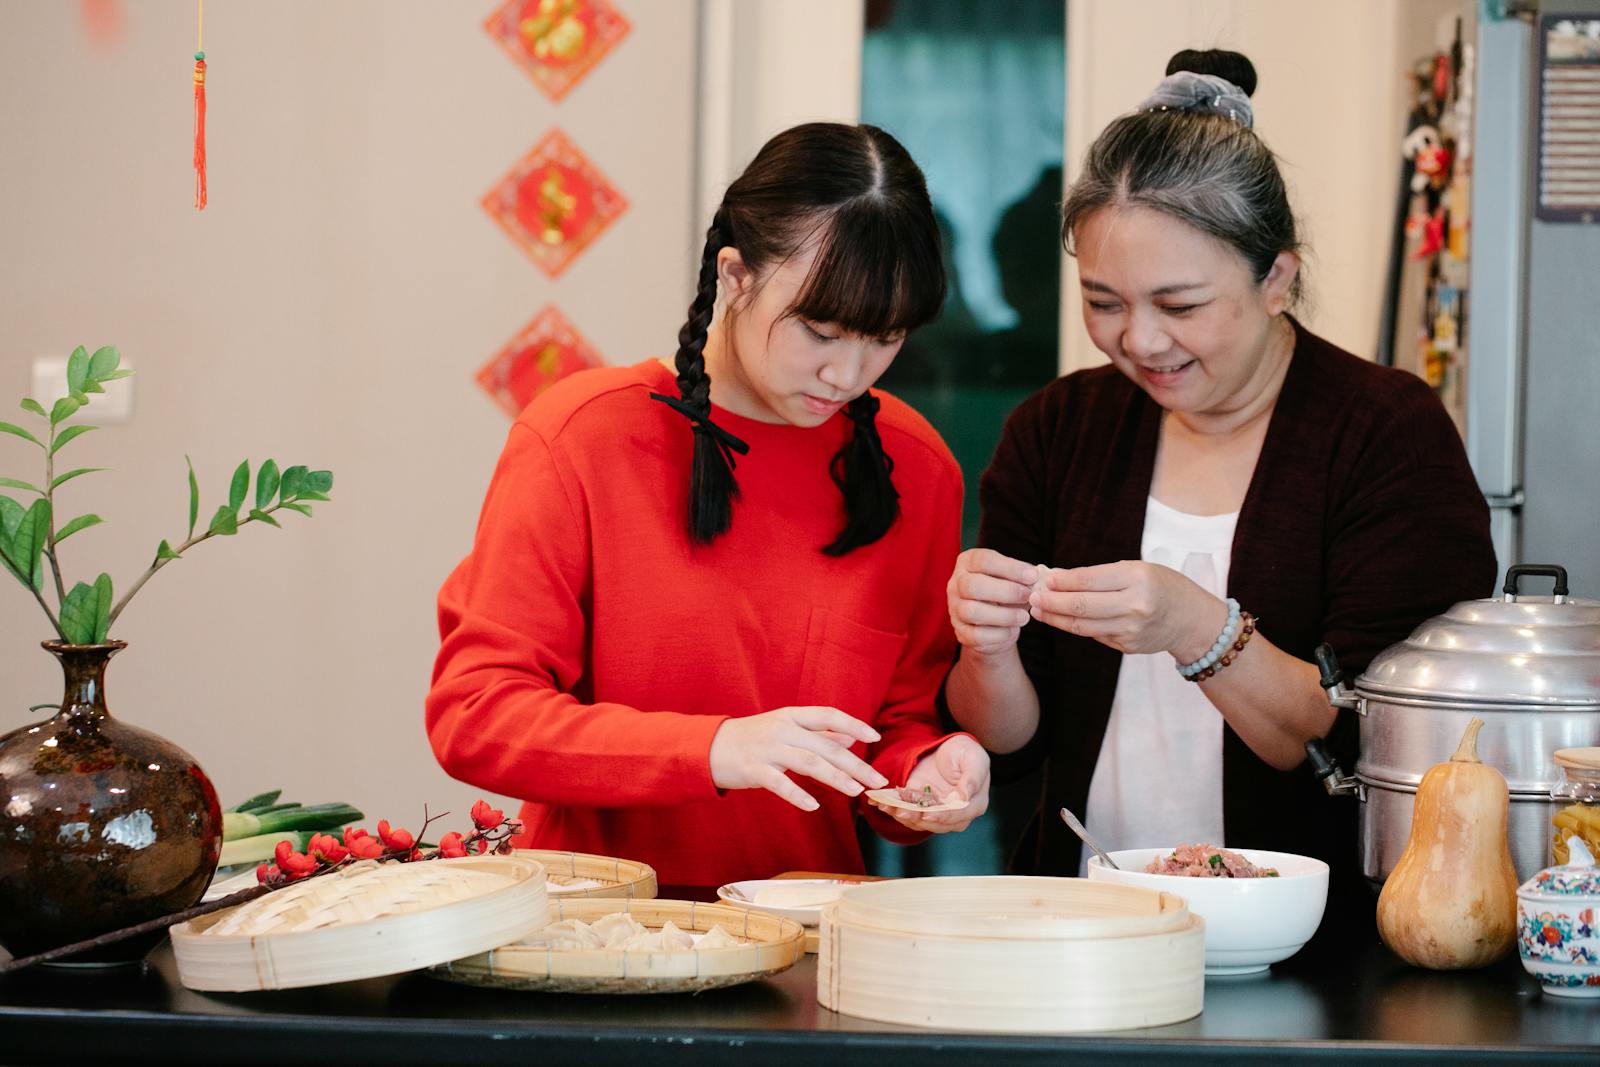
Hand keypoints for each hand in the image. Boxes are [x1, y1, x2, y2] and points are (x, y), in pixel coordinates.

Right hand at [709, 706, 888, 811]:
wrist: (709, 747)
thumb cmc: (752, 738)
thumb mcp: (785, 729)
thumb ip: (819, 733)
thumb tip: (852, 736)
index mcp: (791, 716)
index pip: (828, 715)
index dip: (853, 724)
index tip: (875, 738)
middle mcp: (782, 729)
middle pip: (826, 746)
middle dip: (855, 764)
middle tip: (877, 781)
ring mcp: (767, 749)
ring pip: (809, 763)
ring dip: (836, 778)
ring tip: (855, 792)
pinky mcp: (753, 769)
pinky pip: (779, 783)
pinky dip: (797, 795)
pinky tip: (814, 806)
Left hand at [869, 735, 990, 833]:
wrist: (948, 751)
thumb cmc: (965, 753)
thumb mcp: (974, 758)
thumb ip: (973, 778)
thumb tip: (966, 797)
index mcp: (975, 804)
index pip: (958, 815)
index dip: (942, 816)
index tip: (927, 814)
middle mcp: (956, 815)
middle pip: (936, 823)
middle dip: (916, 818)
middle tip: (900, 811)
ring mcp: (936, 814)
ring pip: (919, 821)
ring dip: (902, 814)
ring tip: (886, 806)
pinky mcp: (919, 808)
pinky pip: (907, 812)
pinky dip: (894, 808)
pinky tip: (882, 803)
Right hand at [947, 548, 1037, 655]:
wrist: (994, 625)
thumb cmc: (1006, 595)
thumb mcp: (1014, 580)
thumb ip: (1024, 577)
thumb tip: (1040, 578)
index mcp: (967, 563)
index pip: (984, 560)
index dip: (1009, 568)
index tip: (1032, 576)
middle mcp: (956, 584)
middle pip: (973, 585)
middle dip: (1006, 591)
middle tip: (1028, 596)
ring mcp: (955, 609)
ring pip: (972, 611)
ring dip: (1003, 615)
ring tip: (1024, 617)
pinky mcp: (960, 632)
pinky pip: (976, 635)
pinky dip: (999, 634)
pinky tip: (1012, 630)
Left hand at [1029, 560, 1225, 660]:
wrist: (1191, 620)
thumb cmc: (1161, 586)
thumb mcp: (1136, 570)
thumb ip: (1099, 575)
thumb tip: (1057, 577)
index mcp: (1138, 579)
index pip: (1089, 580)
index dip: (1061, 581)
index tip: (1043, 579)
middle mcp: (1135, 606)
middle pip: (1081, 606)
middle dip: (1051, 601)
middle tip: (1031, 597)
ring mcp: (1131, 630)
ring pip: (1082, 626)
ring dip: (1056, 618)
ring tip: (1038, 610)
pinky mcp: (1127, 647)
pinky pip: (1094, 636)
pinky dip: (1075, 626)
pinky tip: (1061, 619)